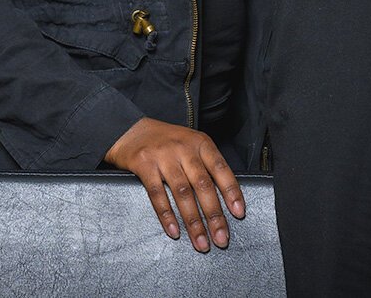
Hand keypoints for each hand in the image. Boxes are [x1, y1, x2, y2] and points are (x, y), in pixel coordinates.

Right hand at [104, 117, 245, 251]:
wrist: (131, 129)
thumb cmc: (167, 141)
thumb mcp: (191, 144)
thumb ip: (206, 165)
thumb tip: (225, 200)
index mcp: (200, 143)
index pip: (221, 169)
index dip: (231, 192)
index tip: (238, 213)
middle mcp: (184, 148)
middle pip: (203, 185)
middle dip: (214, 215)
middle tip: (221, 238)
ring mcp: (163, 156)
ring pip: (182, 193)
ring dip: (193, 222)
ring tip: (201, 242)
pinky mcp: (144, 165)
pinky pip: (157, 194)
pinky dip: (167, 215)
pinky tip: (174, 231)